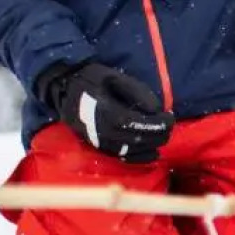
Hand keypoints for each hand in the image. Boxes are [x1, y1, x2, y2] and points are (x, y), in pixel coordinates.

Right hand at [39, 61, 172, 162]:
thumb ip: (136, 90)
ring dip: (151, 146)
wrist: (63, 90)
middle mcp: (99, 130)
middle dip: (157, 135)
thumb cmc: (91, 80)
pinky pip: (119, 157)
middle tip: (170, 126)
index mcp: (103, 111)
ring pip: (129, 151)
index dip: (155, 124)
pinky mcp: (96, 146)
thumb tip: (157, 109)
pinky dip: (138, 158)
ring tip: (164, 137)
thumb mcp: (113, 76)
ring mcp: (96, 141)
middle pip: (134, 139)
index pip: (134, 122)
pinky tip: (152, 154)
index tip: (170, 118)